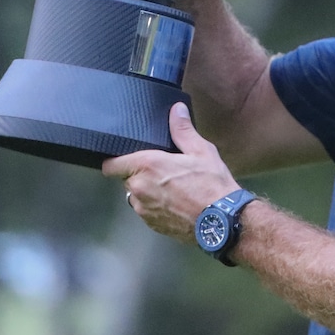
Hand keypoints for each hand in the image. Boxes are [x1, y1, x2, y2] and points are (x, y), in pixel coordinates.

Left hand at [101, 102, 242, 242]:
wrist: (222, 221)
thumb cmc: (211, 183)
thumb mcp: (201, 151)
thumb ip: (183, 130)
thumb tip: (176, 109)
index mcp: (147, 166)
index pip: (111, 165)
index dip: (116, 161)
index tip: (126, 158)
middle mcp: (139, 189)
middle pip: (127, 179)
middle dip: (139, 175)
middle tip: (161, 171)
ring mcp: (144, 210)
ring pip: (136, 196)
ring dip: (147, 191)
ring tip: (170, 188)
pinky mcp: (152, 225)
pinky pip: (146, 211)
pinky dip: (155, 207)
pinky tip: (175, 203)